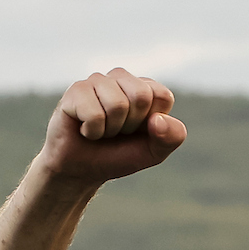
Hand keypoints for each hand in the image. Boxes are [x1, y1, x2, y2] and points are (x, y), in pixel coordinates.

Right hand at [35, 69, 185, 187]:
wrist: (80, 171)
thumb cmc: (117, 156)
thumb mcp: (154, 152)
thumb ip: (172, 137)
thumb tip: (157, 119)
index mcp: (144, 87)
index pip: (162, 96)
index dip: (151, 124)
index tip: (135, 132)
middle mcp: (121, 78)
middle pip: (141, 96)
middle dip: (129, 125)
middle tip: (115, 132)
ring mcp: (97, 81)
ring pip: (117, 105)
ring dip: (109, 130)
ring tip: (99, 130)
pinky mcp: (76, 89)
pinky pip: (94, 114)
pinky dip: (91, 131)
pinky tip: (84, 130)